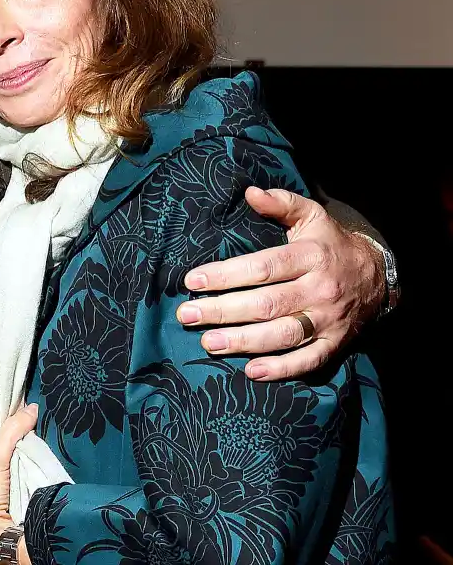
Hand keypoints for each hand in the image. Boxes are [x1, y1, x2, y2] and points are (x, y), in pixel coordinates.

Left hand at [176, 187, 384, 381]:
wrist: (378, 275)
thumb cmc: (330, 243)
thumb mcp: (311, 215)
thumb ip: (281, 203)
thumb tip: (250, 193)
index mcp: (310, 256)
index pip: (262, 268)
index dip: (225, 275)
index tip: (191, 281)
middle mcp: (319, 290)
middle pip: (266, 304)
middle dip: (223, 311)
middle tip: (187, 315)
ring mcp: (328, 320)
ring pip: (283, 335)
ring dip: (243, 342)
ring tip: (208, 342)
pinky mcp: (336, 343)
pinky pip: (309, 360)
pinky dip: (281, 368)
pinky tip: (251, 371)